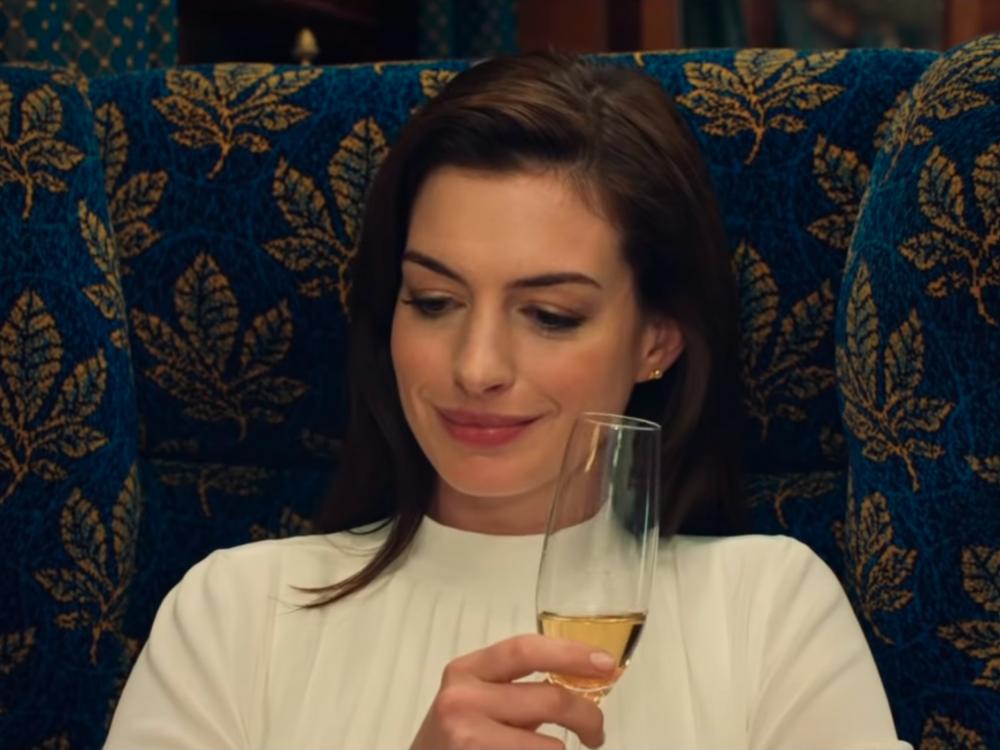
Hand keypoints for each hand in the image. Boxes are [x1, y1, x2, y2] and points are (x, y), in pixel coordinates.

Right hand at [410, 633, 615, 749]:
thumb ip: (518, 687)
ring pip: (550, 746)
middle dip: (588, 716)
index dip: (571, 653)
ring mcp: (467, 736)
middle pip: (549, 698)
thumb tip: (583, 682)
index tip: (605, 664)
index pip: (526, 649)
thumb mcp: (477, 699)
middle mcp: (463, 699)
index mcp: (467, 670)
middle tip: (596, 730)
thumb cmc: (455, 738)